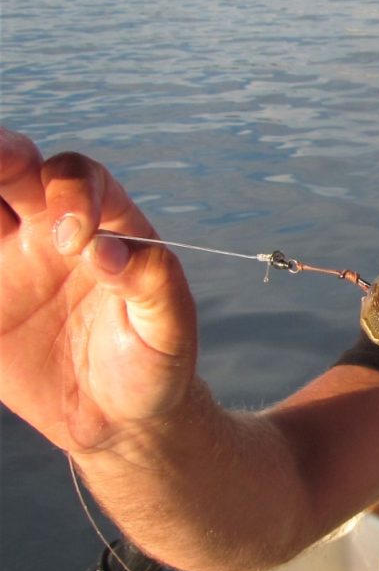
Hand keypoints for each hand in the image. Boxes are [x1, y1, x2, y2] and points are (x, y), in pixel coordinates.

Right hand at [0, 129, 197, 453]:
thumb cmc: (155, 361)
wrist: (119, 417)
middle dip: (0, 154)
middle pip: (13, 168)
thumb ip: (151, 284)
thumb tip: (107, 250)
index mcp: (103, 224)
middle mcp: (47, 228)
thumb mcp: (169, 328)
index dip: (72, 193)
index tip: (73, 240)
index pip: (78, 178)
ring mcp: (7, 258)